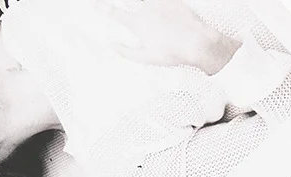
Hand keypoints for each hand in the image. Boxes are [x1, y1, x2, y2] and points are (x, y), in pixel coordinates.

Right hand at [97, 0, 240, 73]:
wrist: (197, 42)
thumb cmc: (173, 53)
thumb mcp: (147, 58)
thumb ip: (127, 52)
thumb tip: (112, 45)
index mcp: (138, 24)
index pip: (115, 14)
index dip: (102, 7)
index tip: (93, 4)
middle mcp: (147, 9)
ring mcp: (160, 2)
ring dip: (137, 1)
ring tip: (139, 7)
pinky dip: (158, 1)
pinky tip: (155, 4)